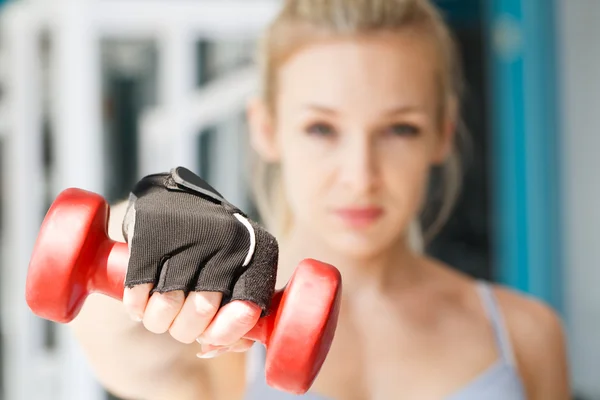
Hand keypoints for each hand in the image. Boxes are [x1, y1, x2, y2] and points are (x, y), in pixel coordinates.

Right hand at [122, 166, 278, 353]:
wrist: (174, 197)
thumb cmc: (211, 248)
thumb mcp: (237, 270)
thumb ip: (238, 313)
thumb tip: (211, 347)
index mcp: (257, 250)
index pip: (248, 306)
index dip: (226, 330)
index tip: (210, 336)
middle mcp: (228, 238)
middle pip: (203, 311)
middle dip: (187, 329)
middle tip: (180, 322)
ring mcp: (190, 232)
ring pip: (167, 304)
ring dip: (158, 321)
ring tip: (159, 314)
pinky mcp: (152, 233)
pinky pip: (139, 290)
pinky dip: (136, 306)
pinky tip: (140, 303)